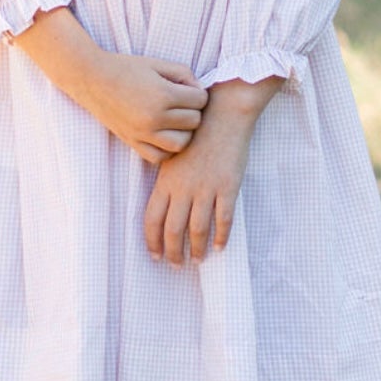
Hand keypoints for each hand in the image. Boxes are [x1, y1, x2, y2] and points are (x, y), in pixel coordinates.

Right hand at [81, 51, 209, 164]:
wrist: (92, 79)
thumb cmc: (127, 68)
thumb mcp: (158, 63)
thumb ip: (185, 74)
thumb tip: (201, 92)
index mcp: (163, 95)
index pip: (200, 100)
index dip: (198, 92)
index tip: (186, 88)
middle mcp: (154, 117)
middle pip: (194, 121)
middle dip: (192, 110)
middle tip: (180, 102)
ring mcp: (142, 133)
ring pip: (182, 143)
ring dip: (183, 132)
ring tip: (174, 120)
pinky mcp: (132, 142)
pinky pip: (160, 157)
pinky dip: (166, 149)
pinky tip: (162, 134)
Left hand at [143, 79, 281, 263]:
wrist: (222, 115)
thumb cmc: (195, 133)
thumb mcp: (172, 156)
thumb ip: (166, 182)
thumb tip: (162, 205)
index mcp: (165, 181)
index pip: (152, 219)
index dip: (152, 241)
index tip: (155, 255)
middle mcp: (183, 188)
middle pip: (173, 230)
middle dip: (173, 252)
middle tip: (176, 265)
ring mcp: (206, 189)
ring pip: (197, 229)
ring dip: (196, 249)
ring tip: (198, 260)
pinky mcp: (228, 187)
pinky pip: (223, 219)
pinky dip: (221, 236)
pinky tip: (220, 247)